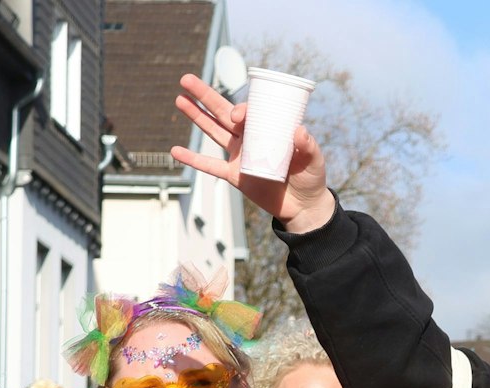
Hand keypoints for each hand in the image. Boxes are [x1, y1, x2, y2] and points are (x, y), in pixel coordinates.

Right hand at [170, 74, 335, 233]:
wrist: (304, 207)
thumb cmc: (311, 178)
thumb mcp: (314, 160)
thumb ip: (308, 146)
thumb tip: (299, 131)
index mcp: (267, 128)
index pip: (248, 112)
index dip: (240, 109)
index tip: (238, 115)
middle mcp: (250, 138)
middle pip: (223, 112)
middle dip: (205, 95)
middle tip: (186, 79)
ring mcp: (240, 155)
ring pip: (213, 131)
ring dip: (196, 116)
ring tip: (179, 99)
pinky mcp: (234, 175)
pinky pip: (210, 166)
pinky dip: (193, 159)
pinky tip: (175, 150)